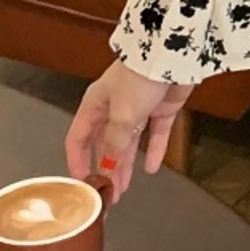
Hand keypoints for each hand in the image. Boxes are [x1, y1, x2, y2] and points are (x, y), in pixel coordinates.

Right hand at [65, 59, 192, 202]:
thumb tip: (108, 167)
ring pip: (129, 142)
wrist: (172, 56)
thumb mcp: (122, 115)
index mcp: (96, 104)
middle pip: (105, 144)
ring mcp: (139, 107)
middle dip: (105, 168)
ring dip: (126, 165)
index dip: (77, 160)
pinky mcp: (162, 107)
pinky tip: (151, 168)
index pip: (78, 137)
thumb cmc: (138, 78)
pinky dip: (154, 150)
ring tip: (123, 189)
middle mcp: (114, 107)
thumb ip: (114, 144)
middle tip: (107, 194)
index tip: (81, 183)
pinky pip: (156, 134)